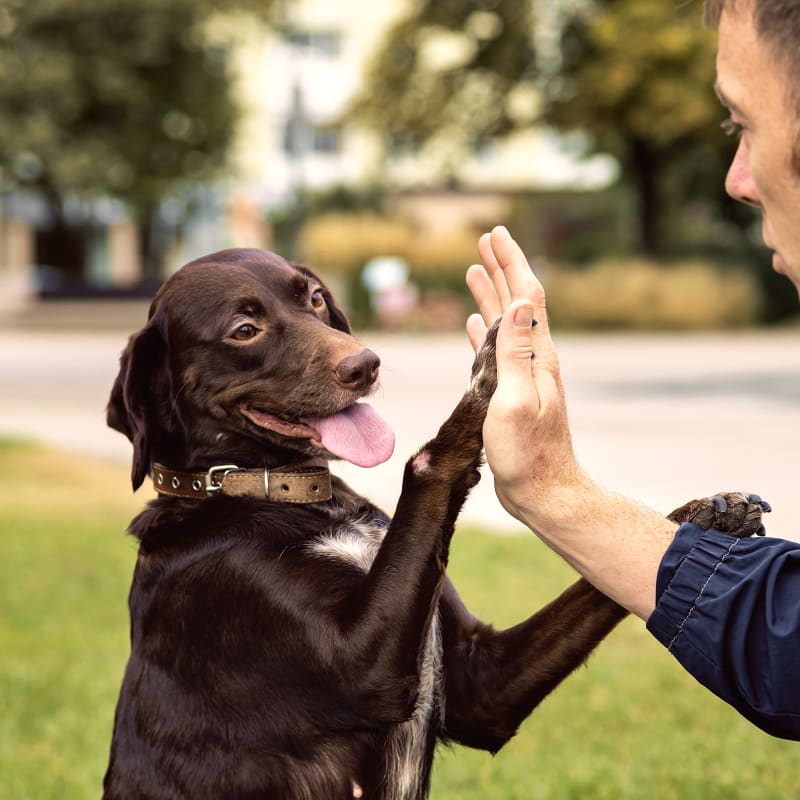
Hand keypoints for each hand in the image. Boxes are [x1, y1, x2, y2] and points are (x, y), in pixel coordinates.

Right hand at [466, 227, 584, 526]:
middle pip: (517, 302)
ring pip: (504, 324)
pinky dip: (484, 332)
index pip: (527, 296)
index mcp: (537, 356)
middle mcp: (532, 360)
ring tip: (476, 272)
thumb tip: (522, 301)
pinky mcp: (510, 394)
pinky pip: (494, 352)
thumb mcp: (518, 400)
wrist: (543, 492)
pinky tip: (474, 326)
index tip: (496, 234)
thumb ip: (517, 352)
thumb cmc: (528, 454)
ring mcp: (522, 376)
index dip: (511, 262)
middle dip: (502, 268)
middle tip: (486, 240)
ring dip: (491, 296)